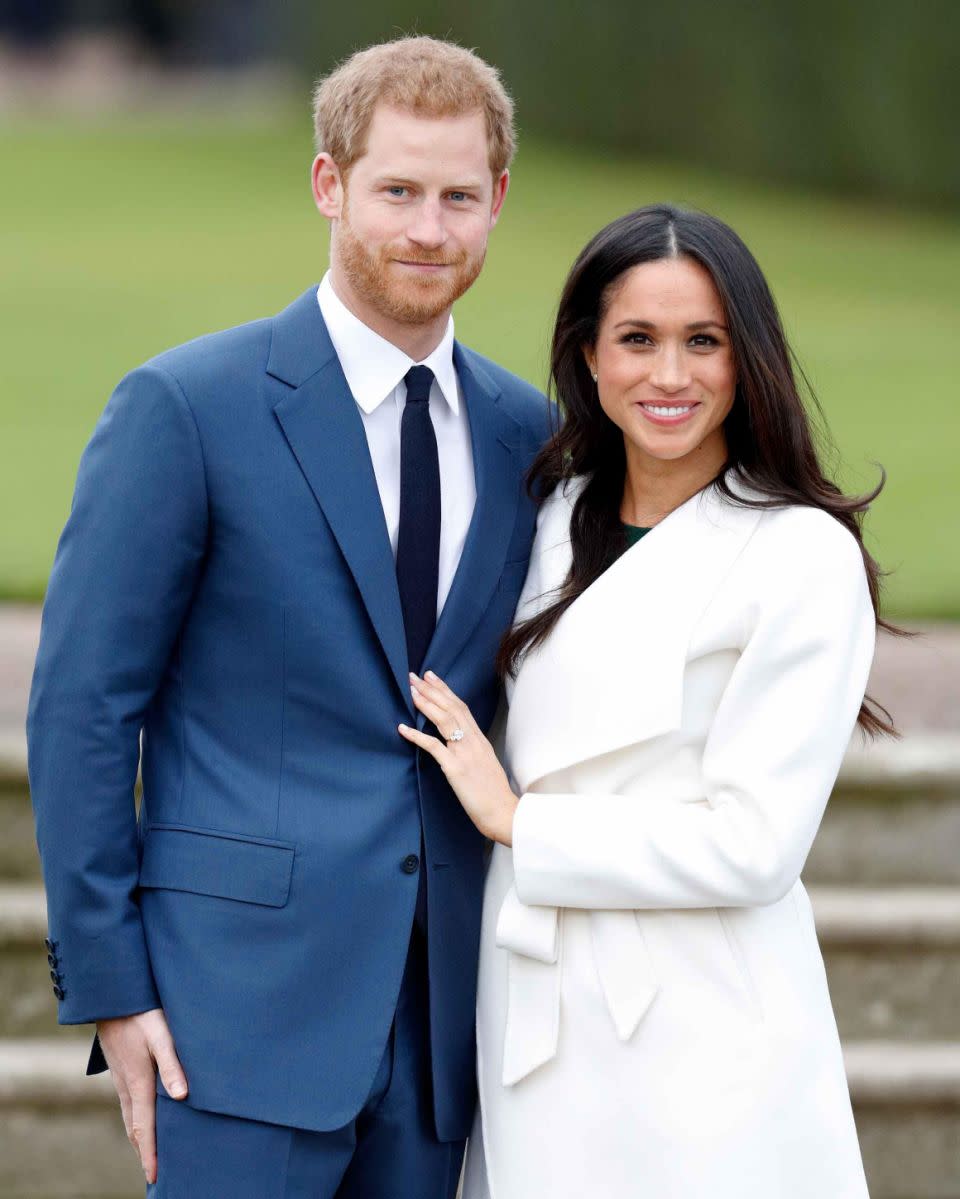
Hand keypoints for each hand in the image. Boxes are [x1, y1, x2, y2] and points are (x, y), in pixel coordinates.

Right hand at [96, 1007, 187, 1184]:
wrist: (112, 997)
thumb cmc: (141, 1014)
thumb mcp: (162, 1037)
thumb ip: (173, 1065)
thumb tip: (182, 1097)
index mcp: (138, 1083)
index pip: (144, 1127)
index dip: (150, 1154)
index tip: (154, 1176)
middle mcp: (126, 1086)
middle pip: (134, 1128)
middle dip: (144, 1152)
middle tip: (152, 1173)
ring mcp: (121, 1078)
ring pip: (129, 1116)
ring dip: (138, 1137)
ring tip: (147, 1152)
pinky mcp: (120, 1068)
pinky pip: (127, 1103)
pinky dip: (134, 1119)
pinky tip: (141, 1116)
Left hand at [399, 671, 517, 844]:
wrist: (503, 812)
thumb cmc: (494, 793)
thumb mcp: (486, 764)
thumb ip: (473, 750)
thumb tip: (458, 744)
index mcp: (480, 739)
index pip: (461, 707)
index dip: (445, 690)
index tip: (431, 677)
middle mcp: (473, 741)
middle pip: (451, 708)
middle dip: (432, 690)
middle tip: (414, 677)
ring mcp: (464, 753)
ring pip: (444, 720)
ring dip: (425, 704)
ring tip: (411, 692)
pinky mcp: (455, 768)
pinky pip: (433, 747)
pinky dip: (417, 735)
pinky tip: (403, 728)